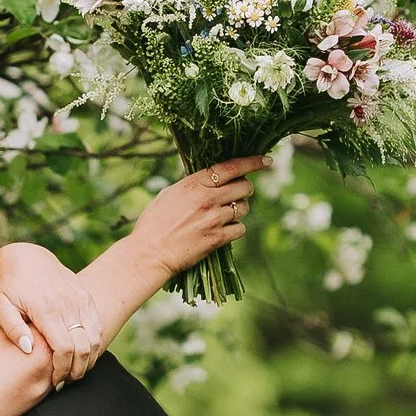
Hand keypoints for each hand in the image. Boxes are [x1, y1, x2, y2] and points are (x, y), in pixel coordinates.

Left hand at [0, 239, 105, 380]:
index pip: (64, 349)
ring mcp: (80, 300)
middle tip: (65, 381)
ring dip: (87, 360)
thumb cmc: (10, 286)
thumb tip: (28, 348)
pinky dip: (93, 345)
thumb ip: (12, 328)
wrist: (28, 257)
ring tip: (73, 371)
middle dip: (77, 370)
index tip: (54, 381)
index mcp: (46, 309)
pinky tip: (81, 355)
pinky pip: (97, 327)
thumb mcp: (1, 306)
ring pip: (94, 339)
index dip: (61, 370)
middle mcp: (68, 304)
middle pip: (83, 348)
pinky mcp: (86, 298)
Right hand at [127, 157, 261, 286]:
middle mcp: (207, 199)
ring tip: (224, 214)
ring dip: (239, 209)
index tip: (266, 160)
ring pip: (244, 207)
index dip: (252, 162)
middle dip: (244, 188)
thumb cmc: (153, 224)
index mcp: (193, 184)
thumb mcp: (168, 194)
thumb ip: (191, 185)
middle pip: (244, 186)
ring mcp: (214, 219)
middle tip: (236, 193)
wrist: (148, 254)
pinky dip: (235, 229)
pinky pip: (240, 229)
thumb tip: (208, 179)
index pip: (231, 167)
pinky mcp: (217, 239)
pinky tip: (223, 230)